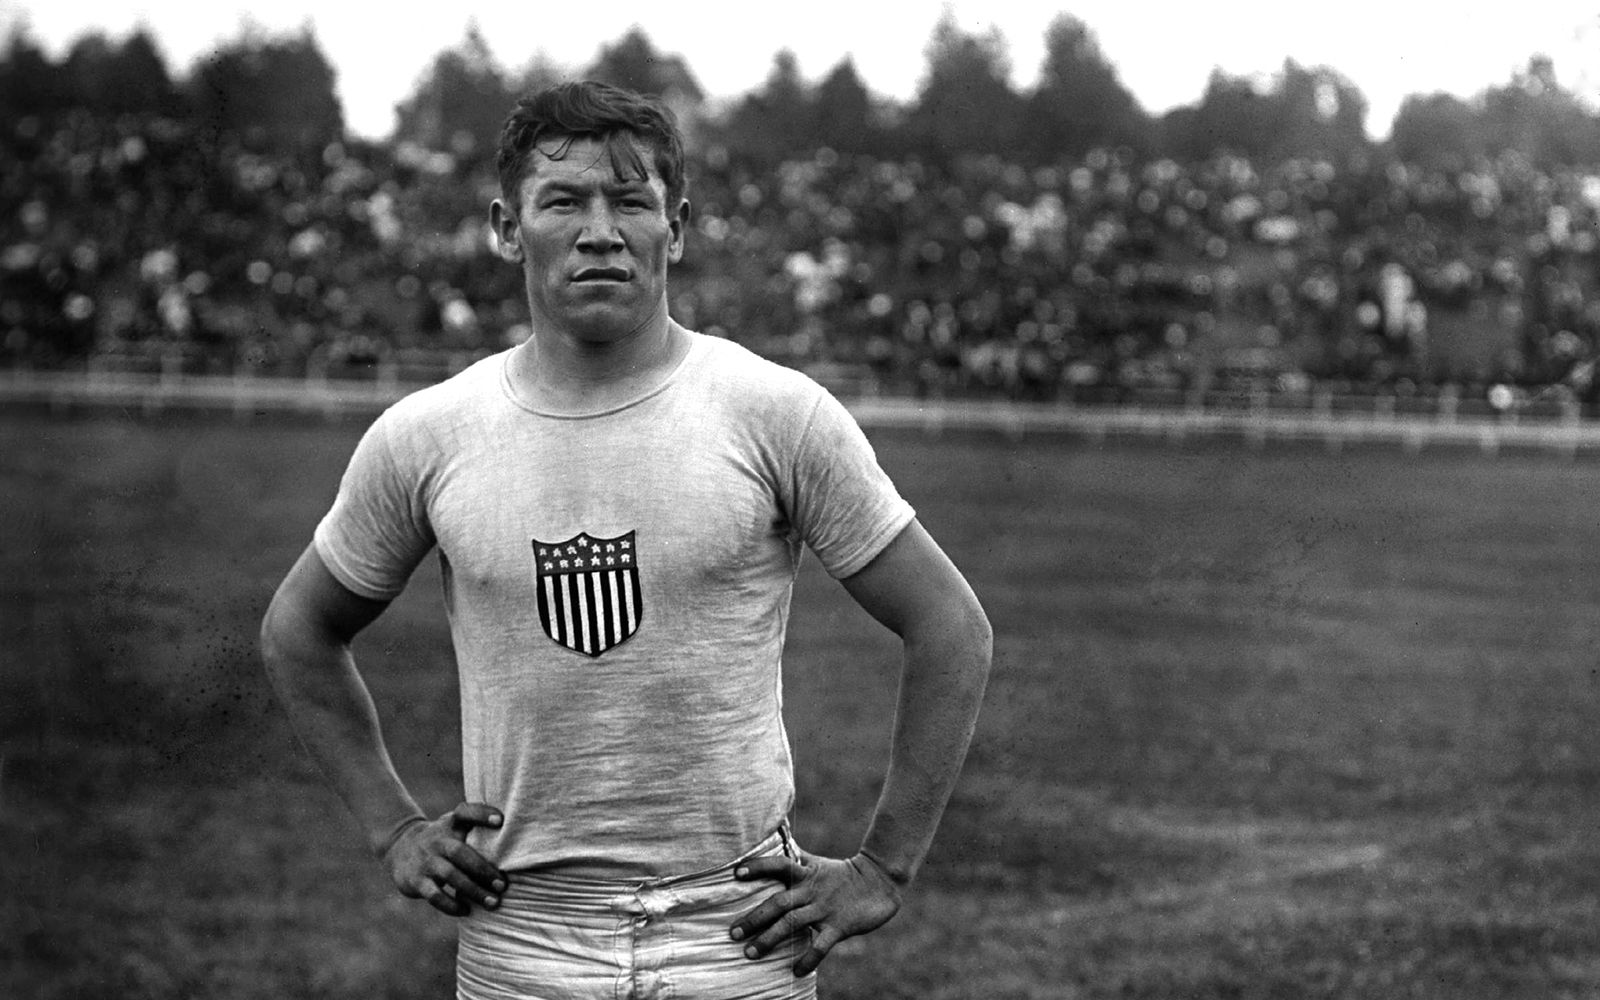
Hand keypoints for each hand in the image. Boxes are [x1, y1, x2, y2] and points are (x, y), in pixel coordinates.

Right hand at [379, 803, 507, 916]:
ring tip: (493, 902)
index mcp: (450, 824)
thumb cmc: (442, 839)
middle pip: (460, 852)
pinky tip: (466, 911)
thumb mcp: (455, 827)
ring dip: (472, 891)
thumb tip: (519, 845)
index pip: (464, 812)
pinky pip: (434, 895)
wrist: (399, 847)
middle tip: (503, 885)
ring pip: (449, 876)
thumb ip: (478, 830)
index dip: (481, 814)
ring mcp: (426, 861)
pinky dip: (450, 905)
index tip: (500, 820)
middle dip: (483, 870)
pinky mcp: (416, 881)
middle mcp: (437, 840)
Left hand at [729, 850, 902, 975]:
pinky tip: (796, 971)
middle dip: (754, 918)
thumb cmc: (842, 874)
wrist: (880, 880)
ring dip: (769, 939)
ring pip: (792, 924)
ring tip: (750, 953)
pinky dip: (808, 959)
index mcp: (806, 873)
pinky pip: (820, 946)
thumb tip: (774, 843)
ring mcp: (825, 909)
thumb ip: (795, 861)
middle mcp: (812, 891)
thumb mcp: (817, 864)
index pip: (779, 865)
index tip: (737, 873)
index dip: (759, 867)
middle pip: (778, 902)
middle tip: (733, 932)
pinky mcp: (839, 926)